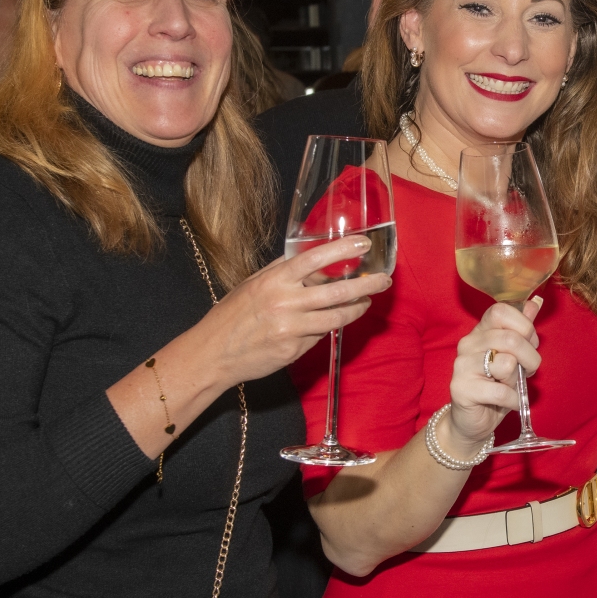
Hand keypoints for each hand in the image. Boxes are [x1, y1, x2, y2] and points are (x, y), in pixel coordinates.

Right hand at [196, 236, 391, 384]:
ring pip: (335, 318)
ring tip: (366, 302)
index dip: (342, 249)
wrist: (212, 353)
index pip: (314, 259)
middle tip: (384, 280)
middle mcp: (285, 303)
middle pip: (336, 292)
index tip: (363, 243)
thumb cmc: (231, 316)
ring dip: (356, 309)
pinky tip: (333, 321)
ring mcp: (291, 329)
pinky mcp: (293, 350)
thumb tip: (311, 259)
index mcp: (274, 280)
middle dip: (366, 285)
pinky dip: (328, 328)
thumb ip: (282, 272)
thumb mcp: (253, 284)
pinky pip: (319, 336)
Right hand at [443, 297, 542, 450]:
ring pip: (507, 363)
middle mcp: (467, 344)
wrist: (472, 421)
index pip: (500, 311)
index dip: (523, 326)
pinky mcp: (461, 389)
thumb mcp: (513, 357)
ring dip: (519, 380)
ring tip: (512, 386)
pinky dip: (514, 400)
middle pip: (510, 339)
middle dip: (530, 357)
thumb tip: (534, 303)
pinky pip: (501, 392)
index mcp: (479, 331)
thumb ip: (521, 330)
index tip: (530, 343)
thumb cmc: (495, 387)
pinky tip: (510, 402)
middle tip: (528, 371)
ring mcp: (461, 366)